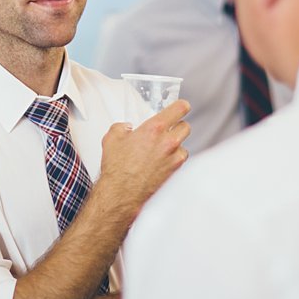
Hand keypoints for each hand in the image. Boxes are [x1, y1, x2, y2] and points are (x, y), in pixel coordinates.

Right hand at [98, 99, 190, 215]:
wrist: (122, 193)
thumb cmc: (117, 167)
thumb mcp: (112, 138)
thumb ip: (121, 127)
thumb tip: (127, 128)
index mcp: (154, 129)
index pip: (180, 109)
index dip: (181, 106)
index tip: (181, 107)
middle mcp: (168, 142)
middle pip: (186, 126)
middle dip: (178, 126)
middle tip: (168, 129)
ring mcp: (173, 158)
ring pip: (184, 144)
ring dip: (176, 144)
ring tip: (163, 148)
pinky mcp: (175, 172)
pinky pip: (181, 160)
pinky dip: (175, 159)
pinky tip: (163, 161)